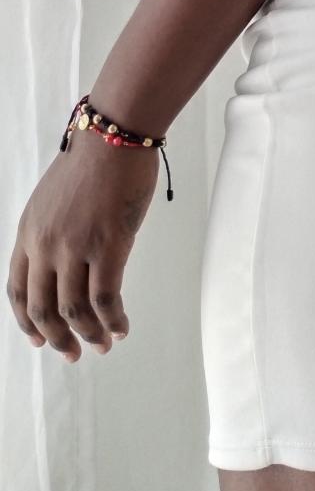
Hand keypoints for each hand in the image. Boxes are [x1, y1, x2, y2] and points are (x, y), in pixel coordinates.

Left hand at [6, 123, 159, 361]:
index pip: (17, 289)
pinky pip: (106, 299)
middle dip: (57, 338)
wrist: (113, 137)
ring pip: (75, 310)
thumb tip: (69, 265)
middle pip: (42, 308)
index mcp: (29, 232)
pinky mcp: (107, 246)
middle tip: (73, 353)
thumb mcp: (54, 200)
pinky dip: (113, 320)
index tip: (39, 339)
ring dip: (89, 334)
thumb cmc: (93, 160)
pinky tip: (121, 327)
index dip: (26, 322)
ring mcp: (75, 247)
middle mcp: (45, 244)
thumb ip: (53, 233)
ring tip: (104, 345)